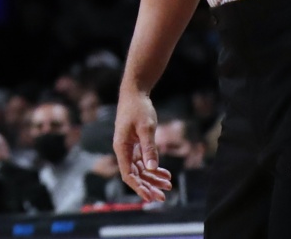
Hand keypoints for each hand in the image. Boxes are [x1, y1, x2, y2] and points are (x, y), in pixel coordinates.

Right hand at [112, 86, 173, 202]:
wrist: (135, 92)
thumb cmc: (138, 108)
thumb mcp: (146, 128)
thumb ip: (149, 148)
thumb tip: (151, 168)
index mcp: (121, 147)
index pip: (128, 174)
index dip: (139, 187)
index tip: (150, 197)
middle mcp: (123, 149)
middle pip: (135, 175)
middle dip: (149, 186)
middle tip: (164, 196)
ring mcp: (129, 147)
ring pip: (140, 169)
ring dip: (153, 178)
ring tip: (168, 186)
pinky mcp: (135, 144)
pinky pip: (144, 161)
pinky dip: (154, 168)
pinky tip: (165, 173)